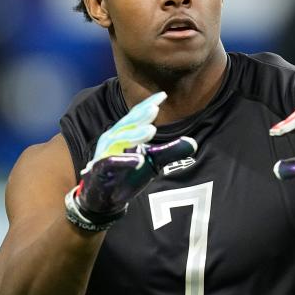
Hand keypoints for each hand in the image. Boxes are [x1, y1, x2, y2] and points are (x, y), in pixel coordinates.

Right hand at [67, 92, 197, 229]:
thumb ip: (170, 151)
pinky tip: (137, 159)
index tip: (163, 95)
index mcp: (124, 133)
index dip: (148, 105)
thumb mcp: (153, 161)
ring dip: (134, 135)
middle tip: (155, 108)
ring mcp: (104, 154)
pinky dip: (123, 160)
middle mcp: (113, 139)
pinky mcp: (100, 171)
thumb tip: (193, 143)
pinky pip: (110, 163)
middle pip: (127, 124)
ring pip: (119, 140)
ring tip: (151, 130)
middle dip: (141, 116)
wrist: (105, 199)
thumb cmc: (127, 174)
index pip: (137, 116)